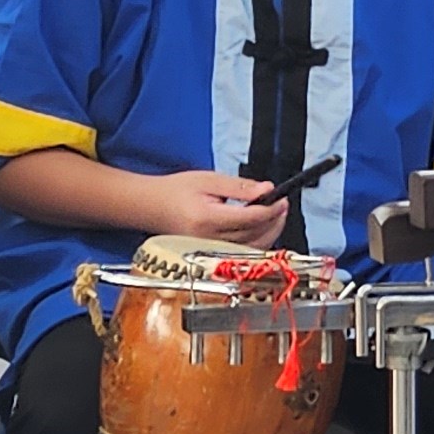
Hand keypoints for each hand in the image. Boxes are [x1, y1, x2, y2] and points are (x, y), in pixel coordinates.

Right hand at [145, 170, 289, 245]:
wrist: (151, 206)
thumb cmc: (175, 191)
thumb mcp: (209, 179)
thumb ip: (240, 187)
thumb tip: (267, 190)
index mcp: (207, 218)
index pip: (250, 218)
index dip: (271, 210)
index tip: (281, 200)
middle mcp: (208, 239)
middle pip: (254, 236)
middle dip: (274, 222)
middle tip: (282, 206)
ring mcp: (209, 250)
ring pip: (250, 248)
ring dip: (268, 232)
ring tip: (275, 215)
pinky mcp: (211, 254)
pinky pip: (241, 251)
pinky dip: (256, 241)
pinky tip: (261, 228)